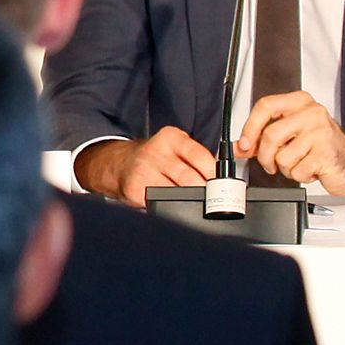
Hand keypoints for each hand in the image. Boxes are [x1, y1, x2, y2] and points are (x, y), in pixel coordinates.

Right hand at [78, 129, 217, 206]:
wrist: (121, 164)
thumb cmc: (155, 158)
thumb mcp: (176, 148)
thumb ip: (197, 158)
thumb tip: (223, 178)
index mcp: (171, 138)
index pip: (199, 155)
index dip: (213, 173)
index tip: (220, 184)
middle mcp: (156, 152)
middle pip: (189, 178)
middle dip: (204, 191)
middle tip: (211, 197)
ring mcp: (144, 170)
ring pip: (177, 193)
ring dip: (189, 201)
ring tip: (192, 201)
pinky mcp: (135, 188)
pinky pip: (160, 202)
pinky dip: (171, 207)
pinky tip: (171, 203)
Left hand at [237, 91, 344, 196]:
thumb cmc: (324, 148)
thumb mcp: (292, 137)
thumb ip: (263, 139)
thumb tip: (239, 147)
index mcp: (300, 103)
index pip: (265, 106)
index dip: (250, 127)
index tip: (245, 144)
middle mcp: (312, 113)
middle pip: (270, 135)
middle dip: (266, 157)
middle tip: (274, 163)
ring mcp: (321, 132)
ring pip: (282, 157)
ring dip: (287, 168)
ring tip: (302, 163)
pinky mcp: (326, 152)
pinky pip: (297, 170)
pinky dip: (300, 176)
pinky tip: (312, 169)